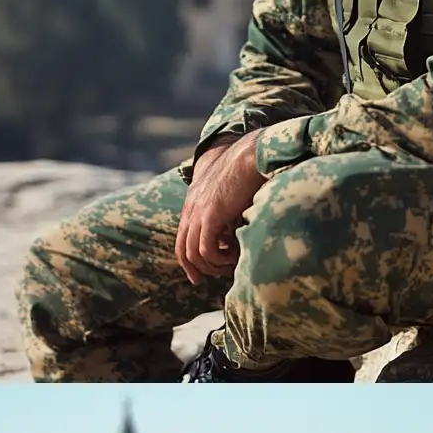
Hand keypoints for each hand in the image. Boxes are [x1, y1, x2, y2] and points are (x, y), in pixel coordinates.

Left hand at [175, 131, 262, 285]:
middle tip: (213, 277)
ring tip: (231, 264)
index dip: (189, 261)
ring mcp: (199, 213)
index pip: (182, 239)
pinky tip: (234, 257)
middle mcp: (191, 209)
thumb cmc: (249, 172)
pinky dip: (219, 259)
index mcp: (194, 203)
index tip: (198, 275)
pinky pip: (206, 250)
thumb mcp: (231, 194)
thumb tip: (234, 232)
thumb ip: (227, 211)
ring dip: (213, 265)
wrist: (250, 156)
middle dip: (196, 269)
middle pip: (183, 250)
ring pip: (194, 254)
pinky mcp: (210, 216)